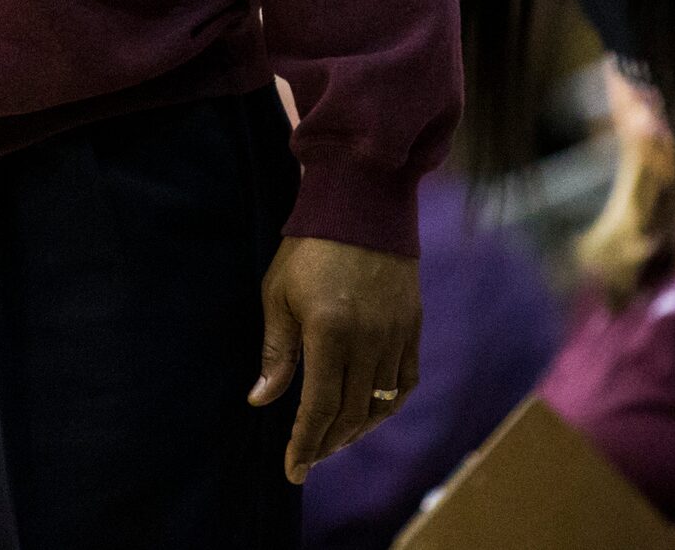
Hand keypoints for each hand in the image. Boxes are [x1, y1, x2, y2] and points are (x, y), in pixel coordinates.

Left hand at [247, 235, 420, 484]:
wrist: (361, 204)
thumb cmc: (309, 246)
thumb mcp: (278, 292)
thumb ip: (275, 350)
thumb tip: (261, 399)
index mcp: (330, 332)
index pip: (319, 407)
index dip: (305, 443)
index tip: (293, 470)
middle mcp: (368, 341)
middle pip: (351, 413)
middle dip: (327, 443)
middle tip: (309, 457)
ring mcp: (396, 335)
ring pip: (381, 405)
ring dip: (356, 430)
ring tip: (333, 440)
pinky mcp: (413, 327)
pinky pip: (405, 383)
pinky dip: (388, 407)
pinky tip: (369, 413)